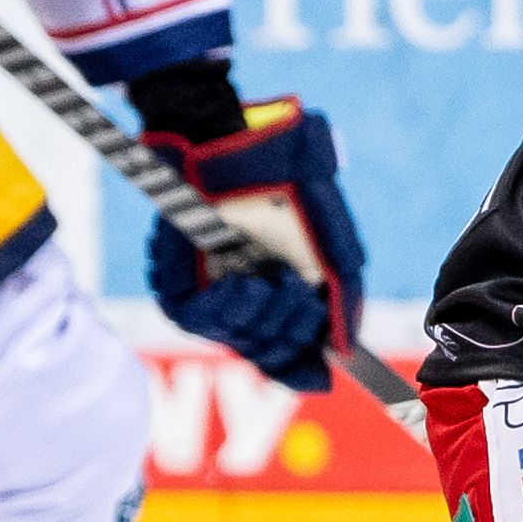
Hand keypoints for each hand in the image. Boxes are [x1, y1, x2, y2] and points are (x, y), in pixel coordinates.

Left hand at [140, 96, 365, 394]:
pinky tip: (245, 285)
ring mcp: (211, 292)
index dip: (299, 369)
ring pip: (236, 341)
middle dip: (291, 334)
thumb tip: (346, 348)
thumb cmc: (290, 185)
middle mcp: (246, 298)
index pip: (286, 351)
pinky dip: (227, 310)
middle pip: (267, 352)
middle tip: (300, 294)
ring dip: (264, 320)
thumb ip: (345, 299)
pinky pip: (197, 319)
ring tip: (277, 282)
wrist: (244, 144)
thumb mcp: (335, 244)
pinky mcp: (176, 281)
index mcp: (282, 292)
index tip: (317, 377)